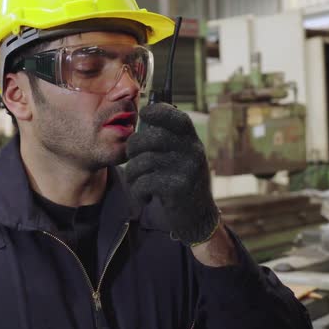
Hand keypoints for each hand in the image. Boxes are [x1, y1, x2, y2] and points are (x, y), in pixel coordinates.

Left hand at [126, 102, 219, 245]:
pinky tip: (144, 197)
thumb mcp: (181, 157)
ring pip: (144, 161)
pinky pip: (145, 182)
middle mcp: (193, 151)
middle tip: (130, 159)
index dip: (159, 111)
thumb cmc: (180, 182)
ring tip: (135, 183)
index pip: (177, 117)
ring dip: (132, 173)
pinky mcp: (179, 188)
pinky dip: (138, 191)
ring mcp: (188, 169)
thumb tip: (144, 116)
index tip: (143, 113)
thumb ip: (167, 139)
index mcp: (192, 140)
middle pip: (153, 138)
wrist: (197, 217)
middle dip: (133, 147)